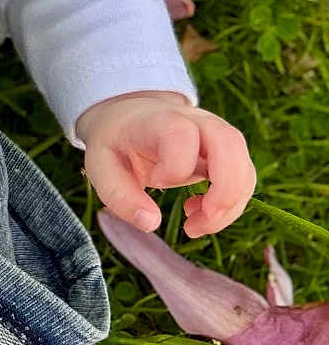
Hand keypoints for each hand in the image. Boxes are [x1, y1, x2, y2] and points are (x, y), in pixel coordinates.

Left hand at [77, 90, 254, 238]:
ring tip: (194, 226)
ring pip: (244, 165)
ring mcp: (215, 133)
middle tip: (197, 222)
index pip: (181, 135)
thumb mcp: (100, 167)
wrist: (127, 118)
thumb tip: (150, 223)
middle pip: (229, 142)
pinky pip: (243, 179)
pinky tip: (200, 212)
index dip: (173, 168)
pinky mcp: (226, 152)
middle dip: (224, 190)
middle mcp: (194, 120)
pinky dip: (230, 204)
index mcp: (158, 120)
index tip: (154, 182)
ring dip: (229, 205)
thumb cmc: (114, 143)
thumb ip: (119, 196)